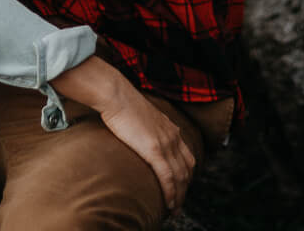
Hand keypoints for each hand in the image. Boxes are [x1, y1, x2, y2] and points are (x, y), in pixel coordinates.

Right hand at [96, 84, 195, 212]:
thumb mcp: (141, 116)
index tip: (181, 186)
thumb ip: (146, 128)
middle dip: (184, 189)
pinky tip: (169, 204)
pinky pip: (168, 178)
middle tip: (178, 203)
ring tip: (174, 209)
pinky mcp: (154, 150)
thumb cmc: (122, 103)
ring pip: (180, 177)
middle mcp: (173, 136)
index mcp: (170, 128)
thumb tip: (138, 135)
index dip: (186, 174)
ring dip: (179, 196)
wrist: (116, 95)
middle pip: (186, 170)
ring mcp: (166, 143)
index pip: (187, 156)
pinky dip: (171, 193)